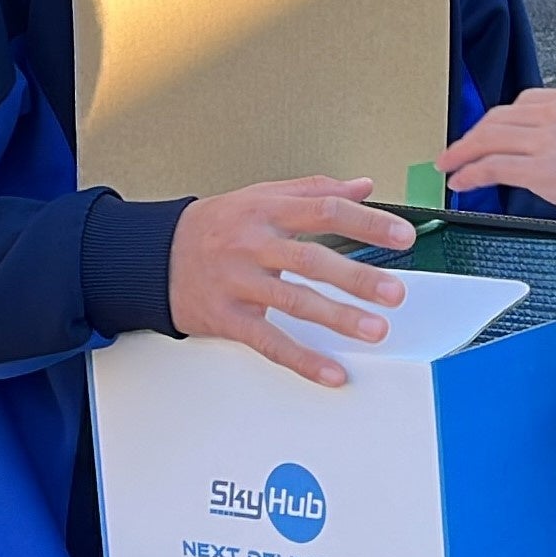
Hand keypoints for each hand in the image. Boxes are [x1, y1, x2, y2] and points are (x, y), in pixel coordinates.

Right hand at [166, 175, 417, 386]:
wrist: (153, 256)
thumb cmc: (214, 225)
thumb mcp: (260, 196)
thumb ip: (314, 190)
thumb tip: (363, 185)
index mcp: (266, 210)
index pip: (325, 210)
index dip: (367, 222)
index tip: (402, 235)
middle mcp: (253, 244)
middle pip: (311, 260)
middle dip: (356, 278)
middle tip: (394, 293)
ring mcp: (239, 283)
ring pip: (293, 302)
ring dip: (338, 318)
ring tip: (374, 329)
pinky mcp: (228, 318)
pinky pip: (269, 341)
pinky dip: (302, 359)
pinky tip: (331, 371)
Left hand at [439, 86, 555, 240]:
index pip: (526, 102)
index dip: (500, 120)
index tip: (490, 132)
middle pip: (500, 116)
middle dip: (474, 134)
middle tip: (459, 148)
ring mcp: (552, 138)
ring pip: (490, 138)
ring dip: (463, 152)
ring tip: (450, 165)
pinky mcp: (545, 170)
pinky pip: (492, 167)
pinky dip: (470, 173)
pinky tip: (461, 182)